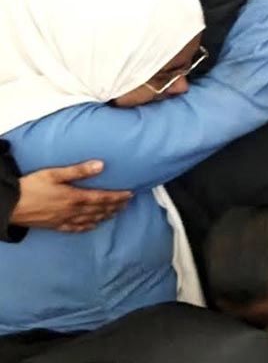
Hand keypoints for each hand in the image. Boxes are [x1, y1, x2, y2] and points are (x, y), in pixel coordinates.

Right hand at [11, 161, 131, 232]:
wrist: (10, 205)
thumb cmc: (31, 187)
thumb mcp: (55, 174)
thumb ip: (79, 170)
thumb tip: (101, 165)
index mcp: (75, 197)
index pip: (103, 198)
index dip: (118, 197)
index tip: (130, 195)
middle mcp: (73, 211)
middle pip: (100, 210)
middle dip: (115, 207)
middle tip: (127, 204)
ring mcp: (65, 220)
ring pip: (91, 220)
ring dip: (105, 216)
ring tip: (116, 213)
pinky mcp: (56, 226)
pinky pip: (76, 228)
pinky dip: (88, 227)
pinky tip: (93, 226)